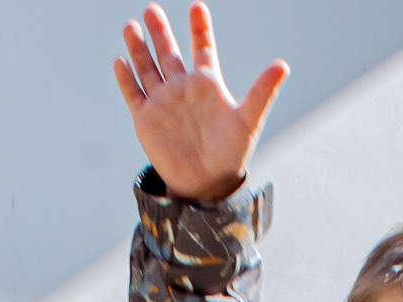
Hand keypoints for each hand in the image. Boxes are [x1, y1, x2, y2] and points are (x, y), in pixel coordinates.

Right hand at [114, 3, 287, 202]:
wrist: (207, 183)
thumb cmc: (230, 153)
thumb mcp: (248, 120)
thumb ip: (262, 91)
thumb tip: (282, 65)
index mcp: (207, 84)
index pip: (202, 48)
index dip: (200, 28)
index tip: (197, 7)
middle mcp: (182, 89)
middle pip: (169, 53)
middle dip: (161, 31)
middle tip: (152, 8)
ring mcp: (163, 103)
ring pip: (148, 68)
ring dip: (139, 48)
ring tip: (132, 25)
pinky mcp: (146, 120)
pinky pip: (134, 94)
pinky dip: (126, 79)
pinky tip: (120, 61)